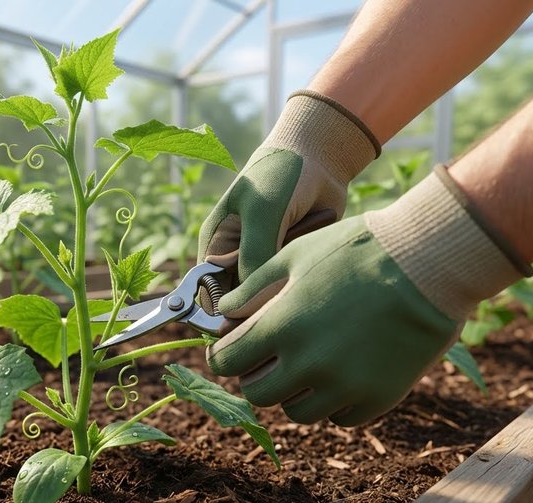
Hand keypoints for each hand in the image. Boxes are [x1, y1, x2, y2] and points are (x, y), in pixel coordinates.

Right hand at [197, 91, 378, 299]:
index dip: (226, 312)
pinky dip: (305, 270)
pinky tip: (314, 248)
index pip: (211, 294)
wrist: (320, 155)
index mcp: (215, 247)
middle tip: (285, 275)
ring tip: (301, 244)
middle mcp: (238, 259)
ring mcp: (267, 261)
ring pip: (272, 293)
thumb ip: (254, 257)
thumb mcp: (262, 214)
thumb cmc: (279, 175)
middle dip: (264, 295)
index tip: (251, 317)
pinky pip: (296, 281)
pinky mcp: (292, 261)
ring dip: (288, 278)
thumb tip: (250, 305)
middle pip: (244, 301)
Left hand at [207, 166, 530, 425]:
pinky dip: (334, 402)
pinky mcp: (379, 397)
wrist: (431, 261)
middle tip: (268, 358)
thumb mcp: (295, 256)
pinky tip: (341, 373)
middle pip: (257, 394)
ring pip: (297, 413)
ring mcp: (345, 386)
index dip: (223, 355)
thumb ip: (254, 290)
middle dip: (255, 376)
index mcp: (282, 327)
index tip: (229, 349)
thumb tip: (223, 314)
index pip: (227, 362)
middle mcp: (309, 364)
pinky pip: (340, 417)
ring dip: (294, 393)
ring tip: (308, 364)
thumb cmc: (358, 249)